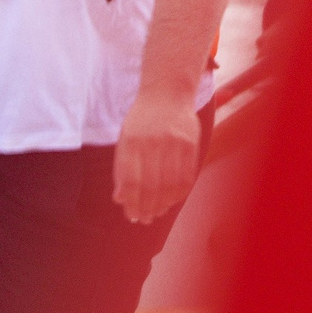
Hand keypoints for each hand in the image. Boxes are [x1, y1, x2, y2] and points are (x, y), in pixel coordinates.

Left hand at [113, 83, 203, 222]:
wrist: (167, 93)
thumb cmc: (140, 122)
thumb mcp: (124, 140)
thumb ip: (122, 169)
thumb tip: (120, 199)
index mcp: (131, 143)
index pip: (131, 182)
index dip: (132, 203)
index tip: (131, 215)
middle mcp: (153, 143)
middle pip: (151, 186)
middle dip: (146, 207)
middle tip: (143, 219)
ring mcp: (174, 143)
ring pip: (170, 184)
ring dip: (163, 204)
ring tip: (156, 213)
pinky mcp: (190, 143)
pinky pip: (186, 175)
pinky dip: (179, 192)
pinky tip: (171, 200)